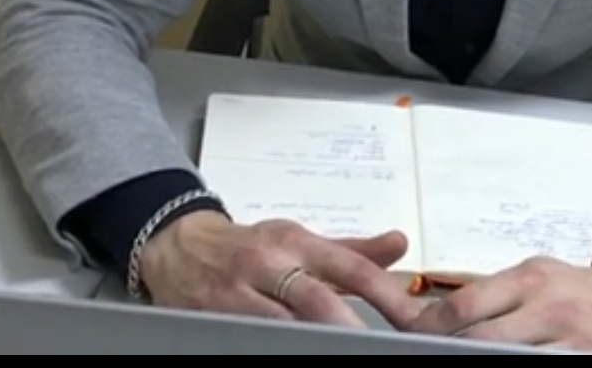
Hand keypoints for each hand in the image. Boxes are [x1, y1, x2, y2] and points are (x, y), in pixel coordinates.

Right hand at [137, 211, 422, 329]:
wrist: (177, 247)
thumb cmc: (248, 247)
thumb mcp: (299, 239)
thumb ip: (352, 249)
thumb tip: (400, 245)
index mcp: (296, 244)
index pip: (350, 268)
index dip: (386, 295)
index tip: (413, 321)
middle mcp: (269, 265)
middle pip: (318, 300)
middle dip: (351, 328)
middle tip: (383, 348)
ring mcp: (239, 295)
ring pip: (283, 326)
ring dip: (316, 343)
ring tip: (346, 353)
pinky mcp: (216, 319)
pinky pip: (252, 340)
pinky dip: (276, 347)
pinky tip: (298, 353)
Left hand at [405, 257, 591, 352]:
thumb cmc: (579, 290)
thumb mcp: (536, 275)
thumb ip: (493, 293)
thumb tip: (431, 315)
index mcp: (529, 280)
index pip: (464, 305)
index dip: (427, 327)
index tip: (408, 336)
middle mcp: (548, 310)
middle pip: (479, 342)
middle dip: (444, 352)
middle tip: (421, 354)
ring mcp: (569, 345)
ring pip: (506, 360)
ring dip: (474, 361)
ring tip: (455, 358)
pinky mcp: (588, 364)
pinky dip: (512, 366)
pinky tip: (500, 364)